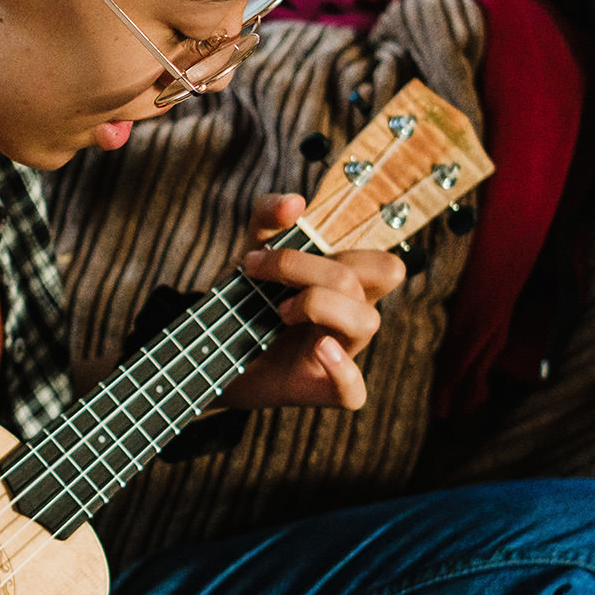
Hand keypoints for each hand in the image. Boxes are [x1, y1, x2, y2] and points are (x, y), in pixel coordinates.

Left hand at [219, 192, 406, 410]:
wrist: (211, 354)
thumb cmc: (246, 301)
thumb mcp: (253, 250)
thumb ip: (268, 216)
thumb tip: (296, 202)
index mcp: (346, 284)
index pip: (382, 260)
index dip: (338, 247)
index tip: (262, 256)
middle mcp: (350, 316)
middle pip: (380, 277)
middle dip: (319, 268)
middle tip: (270, 284)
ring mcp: (341, 354)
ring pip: (368, 321)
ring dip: (319, 305)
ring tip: (280, 314)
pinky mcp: (321, 391)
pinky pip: (355, 392)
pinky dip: (341, 371)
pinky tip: (318, 350)